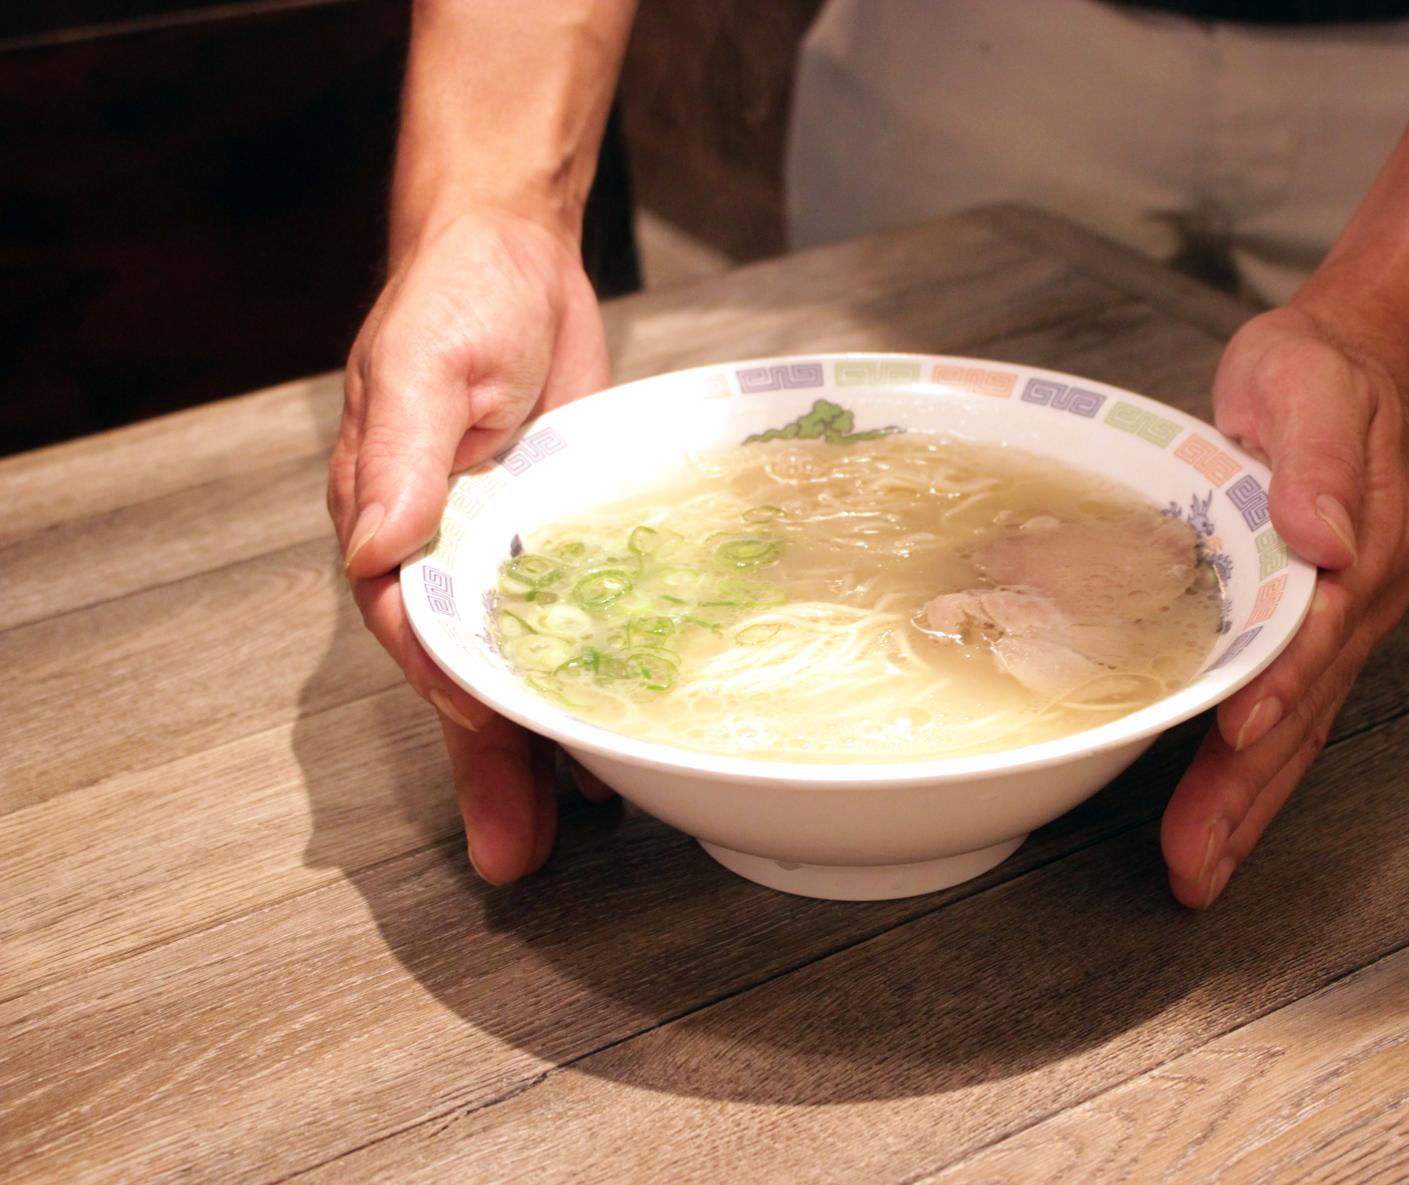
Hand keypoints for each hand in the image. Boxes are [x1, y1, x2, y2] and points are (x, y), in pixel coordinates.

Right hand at [328, 208, 612, 883]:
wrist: (513, 258)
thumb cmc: (453, 299)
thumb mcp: (423, 367)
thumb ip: (402, 455)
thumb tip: (374, 547)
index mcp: (391, 525)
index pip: (419, 627)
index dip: (455, 687)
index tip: (493, 731)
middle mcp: (443, 555)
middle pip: (464, 675)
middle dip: (489, 764)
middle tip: (515, 855)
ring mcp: (504, 555)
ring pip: (519, 667)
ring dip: (542, 747)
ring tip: (573, 827)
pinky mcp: (559, 543)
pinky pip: (573, 627)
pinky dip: (588, 681)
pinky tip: (614, 737)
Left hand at [1160, 305, 1408, 907]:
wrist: (1351, 366)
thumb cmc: (1319, 374)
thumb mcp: (1310, 383)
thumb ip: (1319, 458)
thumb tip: (1327, 538)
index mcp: (1360, 548)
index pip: (1315, 631)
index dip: (1277, 685)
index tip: (1237, 734)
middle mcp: (1354, 603)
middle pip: (1301, 711)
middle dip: (1247, 791)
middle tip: (1196, 862)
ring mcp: (1333, 628)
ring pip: (1291, 733)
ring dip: (1243, 805)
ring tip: (1197, 869)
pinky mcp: (1303, 635)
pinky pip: (1277, 716)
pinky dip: (1242, 773)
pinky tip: (1210, 815)